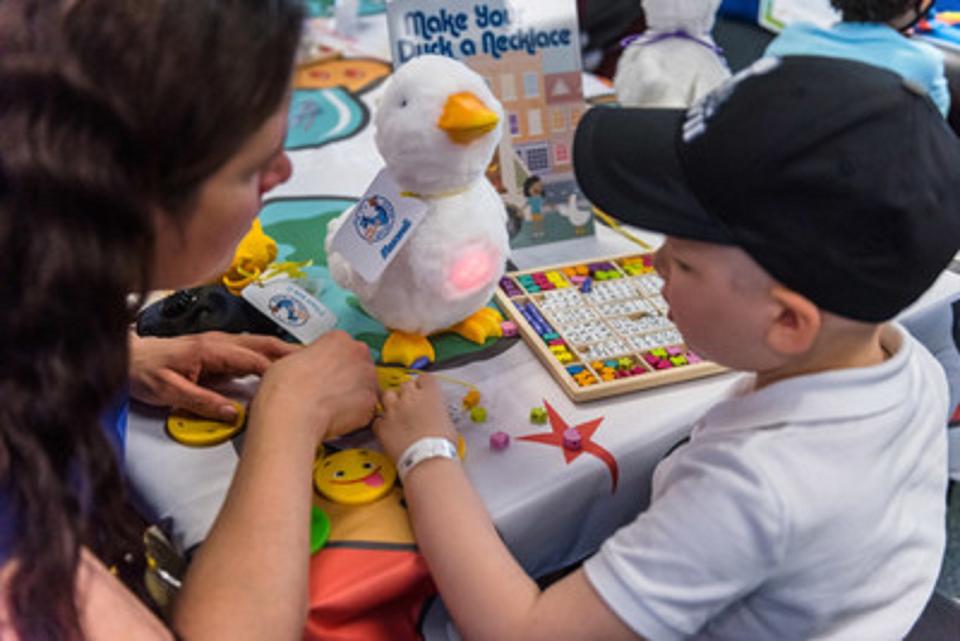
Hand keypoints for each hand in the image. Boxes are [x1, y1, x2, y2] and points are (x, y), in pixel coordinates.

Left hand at [129, 331, 296, 420]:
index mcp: (210, 350)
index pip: (252, 358)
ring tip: (309, 363)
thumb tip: (234, 413)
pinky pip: (251, 350)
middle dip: (291, 352)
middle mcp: (220, 341)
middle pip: (263, 343)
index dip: (276, 370)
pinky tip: (283, 365)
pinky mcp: (219, 350)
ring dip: (285, 351)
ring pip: (260, 344)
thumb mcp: (168, 393)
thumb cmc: (144, 373)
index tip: (298, 381)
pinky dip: (271, 354)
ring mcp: (220, 343)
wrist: (126, 358)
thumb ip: (202, 402)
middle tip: (318, 363)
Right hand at [252, 330, 378, 442]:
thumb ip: (309, 356)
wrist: (292, 413)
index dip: (332, 360)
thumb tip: (307, 365)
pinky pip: (366, 408)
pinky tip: (337, 416)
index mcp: (339, 338)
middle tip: (328, 389)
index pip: (342, 345)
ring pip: (364, 385)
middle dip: (347, 375)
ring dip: (352, 394)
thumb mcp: (290, 357)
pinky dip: (355, 413)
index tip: (324, 370)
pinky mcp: (371, 402)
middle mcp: (358, 354)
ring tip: (331, 404)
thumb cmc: (286, 387)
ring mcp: (368, 378)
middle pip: (358, 363)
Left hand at [373, 374, 457, 462]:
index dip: (424, 384)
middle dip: (408, 392)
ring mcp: (393, 410)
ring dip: (392, 402)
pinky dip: (382, 423)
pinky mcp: (382, 425)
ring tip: (396, 413)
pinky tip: (388, 431)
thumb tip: (434, 412)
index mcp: (430, 394)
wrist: (428, 459)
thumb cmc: (442, 444)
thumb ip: (437, 410)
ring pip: (387, 395)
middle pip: (405, 384)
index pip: (425, 378)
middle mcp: (410, 397)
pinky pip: (378, 419)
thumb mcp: (447, 420)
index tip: (424, 390)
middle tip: (411, 404)